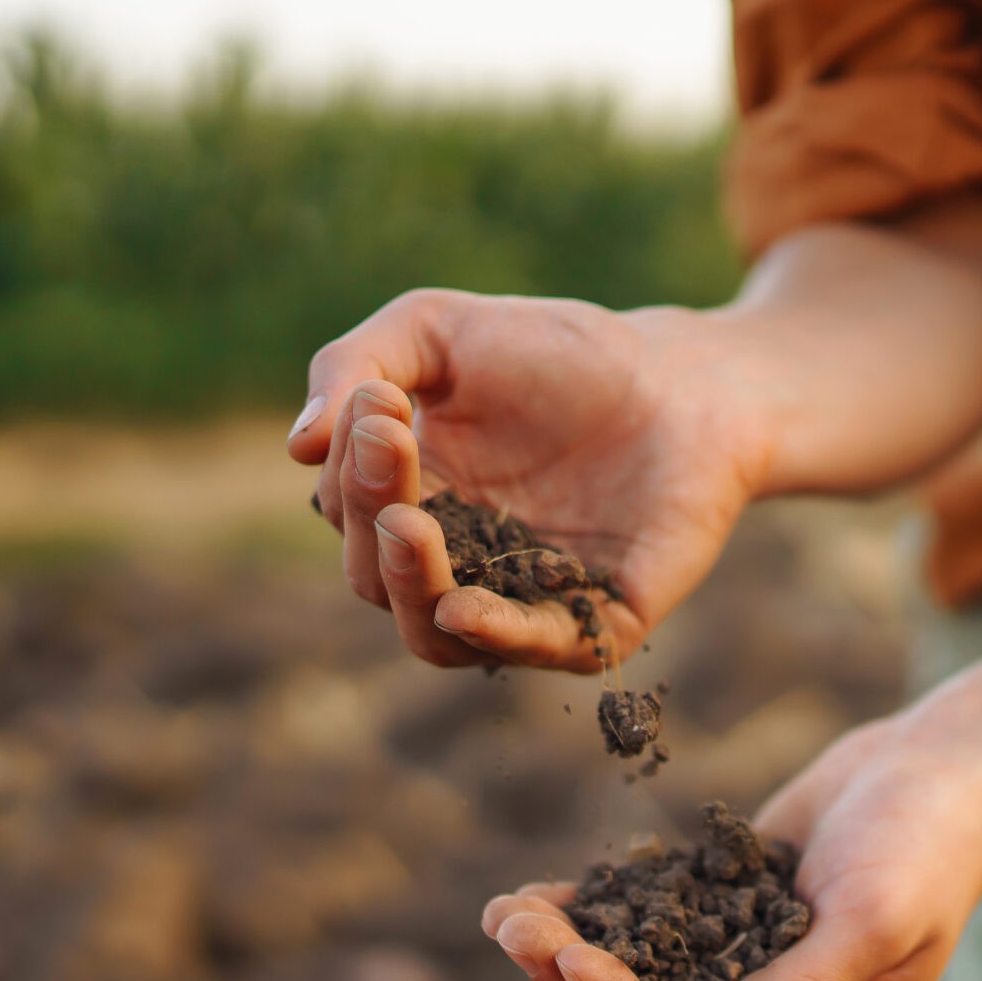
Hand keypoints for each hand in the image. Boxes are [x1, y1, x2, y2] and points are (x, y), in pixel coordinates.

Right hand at [288, 291, 774, 670]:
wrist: (686, 378)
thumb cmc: (558, 351)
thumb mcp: (438, 330)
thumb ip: (356, 365)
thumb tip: (295, 447)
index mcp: (410, 501)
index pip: (349, 513)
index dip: (351, 468)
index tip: (379, 405)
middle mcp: (456, 565)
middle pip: (376, 576)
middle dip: (372, 515)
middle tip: (390, 448)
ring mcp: (521, 602)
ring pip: (431, 635)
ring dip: (409, 586)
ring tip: (409, 526)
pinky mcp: (596, 625)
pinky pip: (533, 649)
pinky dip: (492, 635)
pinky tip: (460, 607)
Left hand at [480, 706, 981, 980]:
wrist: (943, 766)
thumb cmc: (927, 846)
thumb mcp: (869, 922)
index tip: (573, 963)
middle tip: (513, 927)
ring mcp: (748, 980)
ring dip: (572, 952)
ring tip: (507, 915)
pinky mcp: (726, 925)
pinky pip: (650, 935)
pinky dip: (598, 917)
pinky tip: (541, 896)